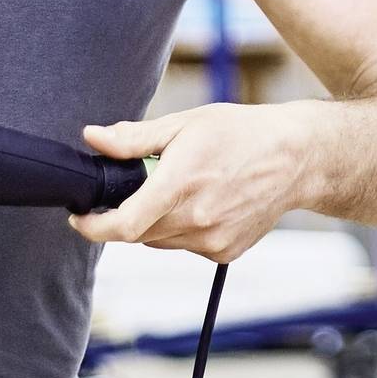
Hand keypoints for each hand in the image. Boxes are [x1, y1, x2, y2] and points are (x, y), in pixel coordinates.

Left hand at [69, 104, 313, 264]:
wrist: (297, 158)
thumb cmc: (242, 134)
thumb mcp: (185, 124)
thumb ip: (134, 139)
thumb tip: (93, 138)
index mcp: (182, 184)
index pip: (124, 225)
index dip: (92, 227)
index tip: (80, 218)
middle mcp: (197, 220)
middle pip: (137, 233)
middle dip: (127, 214)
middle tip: (141, 187)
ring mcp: (213, 240)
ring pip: (159, 242)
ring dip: (154, 222)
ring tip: (180, 190)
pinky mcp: (225, 252)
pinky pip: (185, 247)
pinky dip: (181, 230)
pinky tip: (203, 203)